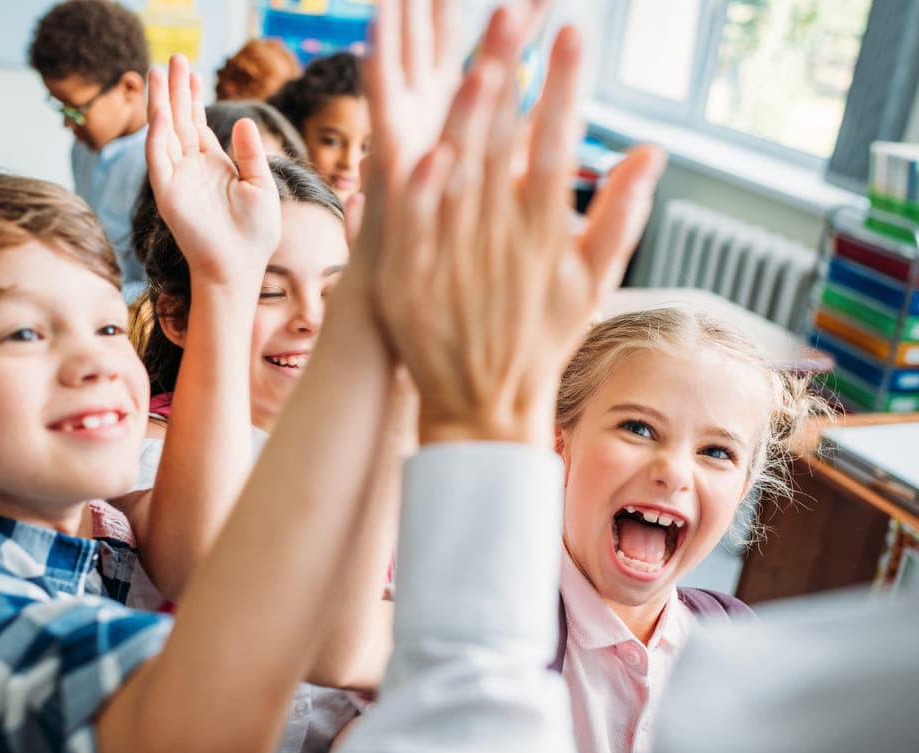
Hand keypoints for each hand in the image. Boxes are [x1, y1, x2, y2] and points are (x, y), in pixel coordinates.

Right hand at [145, 54, 279, 291]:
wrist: (241, 266)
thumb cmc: (255, 234)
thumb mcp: (261, 185)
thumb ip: (251, 153)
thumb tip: (242, 120)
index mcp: (213, 165)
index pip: (197, 123)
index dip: (193, 97)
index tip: (192, 71)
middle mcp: (191, 168)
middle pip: (179, 120)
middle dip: (176, 90)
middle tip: (174, 58)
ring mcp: (177, 179)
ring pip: (165, 132)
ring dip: (162, 103)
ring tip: (160, 72)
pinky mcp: (167, 193)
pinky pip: (158, 158)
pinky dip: (158, 134)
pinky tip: (161, 111)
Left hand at [372, 10, 665, 446]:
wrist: (483, 405)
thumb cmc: (539, 342)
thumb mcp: (589, 284)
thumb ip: (620, 216)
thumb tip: (651, 152)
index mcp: (544, 233)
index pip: (557, 146)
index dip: (564, 89)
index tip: (575, 33)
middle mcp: (501, 240)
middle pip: (504, 146)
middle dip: (509, 76)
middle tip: (514, 13)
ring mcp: (454, 259)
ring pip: (460, 178)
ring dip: (468, 123)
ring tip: (478, 65)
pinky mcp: (411, 279)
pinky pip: (414, 227)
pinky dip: (420, 190)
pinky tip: (424, 148)